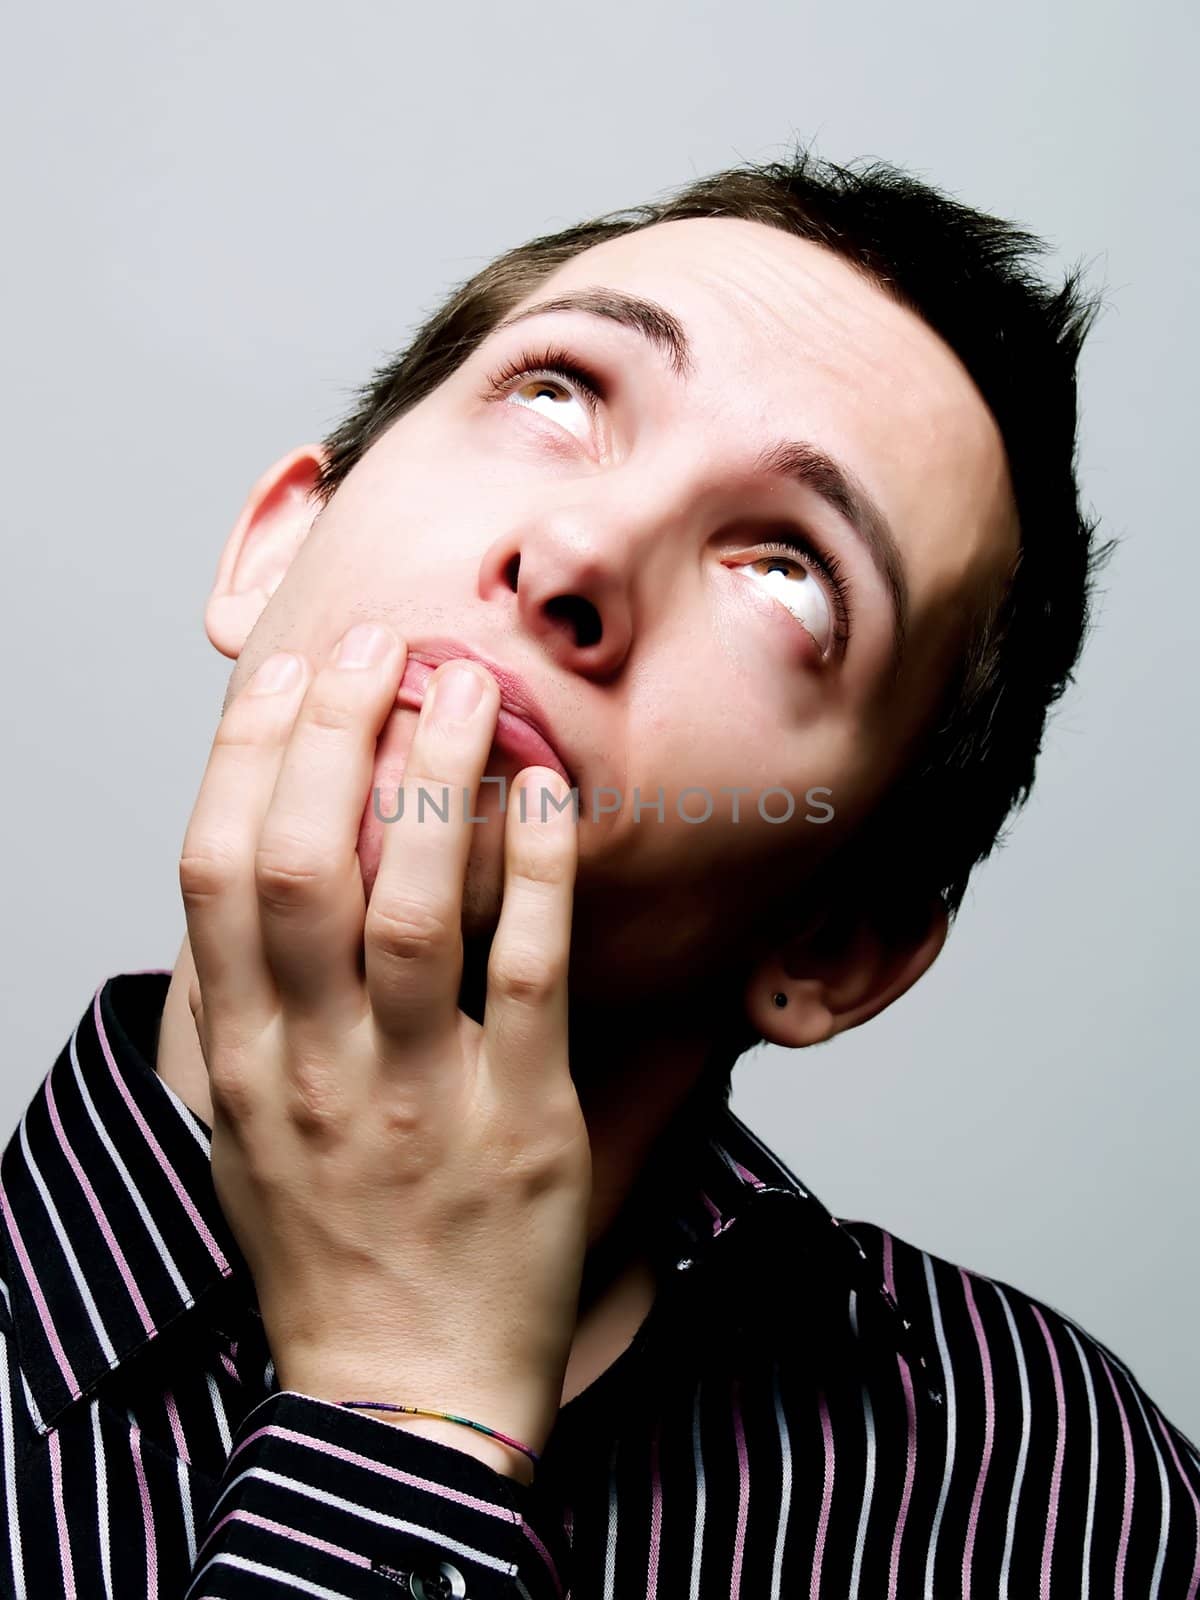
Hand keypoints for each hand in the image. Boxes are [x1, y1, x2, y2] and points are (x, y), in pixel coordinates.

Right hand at [178, 623, 589, 1475]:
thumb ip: (243, 1015)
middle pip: (301, 869)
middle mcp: (315, 1066)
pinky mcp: (521, 1118)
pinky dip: (538, 874)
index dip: (244, 762)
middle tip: (381, 644)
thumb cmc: (329, 1249)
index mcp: (242, 1060)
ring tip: (469, 686)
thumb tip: (247, 897)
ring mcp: (417, 1093)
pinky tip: (545, 793)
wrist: (401, 1397)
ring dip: (435, 783)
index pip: (214, 880)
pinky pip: (529, 974)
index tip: (285, 679)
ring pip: (412, 908)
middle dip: (334, 739)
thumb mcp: (247, 1131)